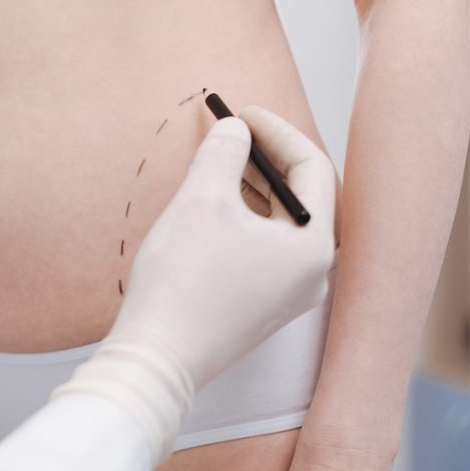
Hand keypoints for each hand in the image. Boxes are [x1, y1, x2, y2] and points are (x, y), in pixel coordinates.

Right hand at [54, 106, 336, 459]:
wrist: (156, 357)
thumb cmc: (183, 281)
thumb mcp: (202, 200)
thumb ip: (224, 152)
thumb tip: (234, 130)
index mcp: (313, 247)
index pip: (311, 169)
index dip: (276, 133)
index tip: (241, 114)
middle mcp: (311, 274)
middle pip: (299, 196)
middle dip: (264, 158)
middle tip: (231, 131)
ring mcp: (286, 295)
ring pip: (279, 223)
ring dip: (252, 187)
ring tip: (219, 160)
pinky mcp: (259, 307)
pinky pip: (263, 248)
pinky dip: (243, 217)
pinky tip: (213, 204)